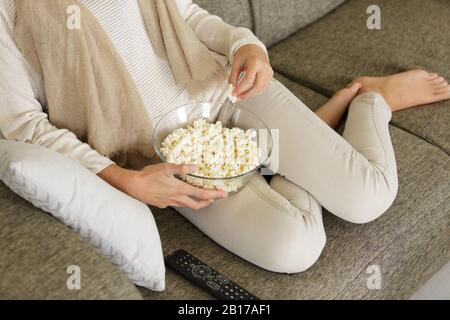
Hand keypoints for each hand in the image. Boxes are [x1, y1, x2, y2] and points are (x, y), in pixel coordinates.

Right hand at [98, 163, 227, 209]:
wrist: (132, 186)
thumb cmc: (147, 176)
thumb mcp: (165, 167)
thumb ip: (181, 168)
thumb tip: (195, 167)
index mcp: (179, 189)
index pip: (201, 194)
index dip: (214, 195)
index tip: (224, 194)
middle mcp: (176, 199)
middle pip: (197, 205)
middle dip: (209, 202)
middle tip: (216, 197)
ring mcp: (169, 203)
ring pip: (187, 205)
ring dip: (197, 202)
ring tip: (203, 197)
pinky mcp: (163, 204)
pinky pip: (177, 204)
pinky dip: (184, 201)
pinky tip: (182, 196)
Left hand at [229, 44, 273, 100]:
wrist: (254, 49)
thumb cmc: (245, 54)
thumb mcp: (236, 63)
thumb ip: (233, 76)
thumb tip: (231, 88)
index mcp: (255, 62)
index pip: (248, 80)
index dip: (240, 89)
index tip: (233, 93)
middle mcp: (264, 67)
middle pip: (257, 86)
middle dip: (246, 95)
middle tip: (237, 98)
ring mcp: (269, 72)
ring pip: (261, 89)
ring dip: (250, 95)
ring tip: (241, 96)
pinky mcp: (270, 75)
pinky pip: (263, 87)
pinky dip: (255, 92)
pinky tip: (248, 92)